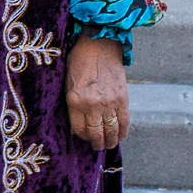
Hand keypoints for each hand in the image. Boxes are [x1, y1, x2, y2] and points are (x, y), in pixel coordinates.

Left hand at [65, 34, 129, 150]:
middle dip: (97, 143)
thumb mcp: (68, 85)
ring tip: (109, 144)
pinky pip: (124, 121)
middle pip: (96, 133)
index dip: (82, 137)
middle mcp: (92, 104)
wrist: (98, 46)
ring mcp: (109, 102)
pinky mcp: (122, 98)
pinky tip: (120, 136)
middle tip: (97, 146)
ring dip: (111, 141)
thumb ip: (73, 105)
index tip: (84, 138)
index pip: (79, 129)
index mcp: (75, 101)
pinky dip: (123, 131)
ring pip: (111, 130)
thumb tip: (77, 127)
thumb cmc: (79, 64)